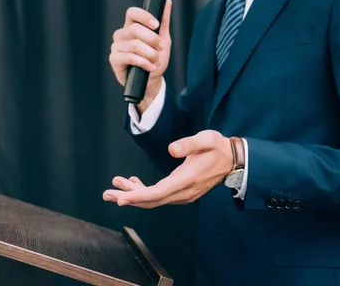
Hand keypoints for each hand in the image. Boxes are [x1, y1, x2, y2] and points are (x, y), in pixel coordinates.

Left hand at [103, 130, 232, 208]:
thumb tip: (171, 149)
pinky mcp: (181, 192)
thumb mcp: (206, 139)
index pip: (158, 193)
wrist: (233, 160)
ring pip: (153, 199)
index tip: (122, 198)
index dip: (138, 196)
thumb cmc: (218, 147)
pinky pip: (159, 196)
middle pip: (151, 200)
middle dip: (128, 197)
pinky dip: (144, 192)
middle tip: (107, 194)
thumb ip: (188, 144)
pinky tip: (133, 183)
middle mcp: (183, 192)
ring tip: (114, 188)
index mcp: (186, 180)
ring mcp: (183, 194)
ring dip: (133, 195)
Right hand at [109, 0, 172, 111]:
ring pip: (134, 44)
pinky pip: (129, 57)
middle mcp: (122, 35)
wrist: (151, 81)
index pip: (132, 13)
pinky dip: (143, 62)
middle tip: (161, 47)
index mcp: (131, 27)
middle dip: (152, 39)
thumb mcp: (163, 40)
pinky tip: (150, 67)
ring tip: (156, 61)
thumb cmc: (155, 59)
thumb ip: (164, 22)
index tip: (156, 25)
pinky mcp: (114, 59)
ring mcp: (116, 47)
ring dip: (150, 54)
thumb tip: (167, 2)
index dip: (144, 16)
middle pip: (134, 29)